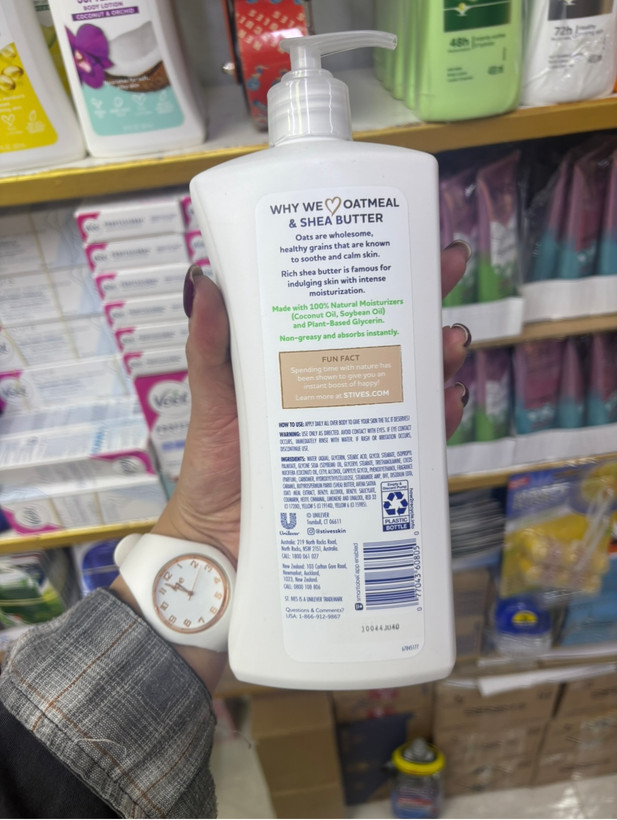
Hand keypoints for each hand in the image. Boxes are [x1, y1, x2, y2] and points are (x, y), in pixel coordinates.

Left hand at [152, 241, 471, 563]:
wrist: (222, 541)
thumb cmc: (215, 466)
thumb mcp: (211, 396)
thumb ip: (209, 346)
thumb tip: (205, 282)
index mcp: (300, 360)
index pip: (343, 306)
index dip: (375, 271)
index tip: (405, 237)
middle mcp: (335, 388)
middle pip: (389, 335)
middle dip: (425, 299)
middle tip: (445, 269)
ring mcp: (357, 427)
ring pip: (411, 382)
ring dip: (438, 356)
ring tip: (447, 341)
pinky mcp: (372, 467)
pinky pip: (415, 439)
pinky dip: (436, 419)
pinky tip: (445, 401)